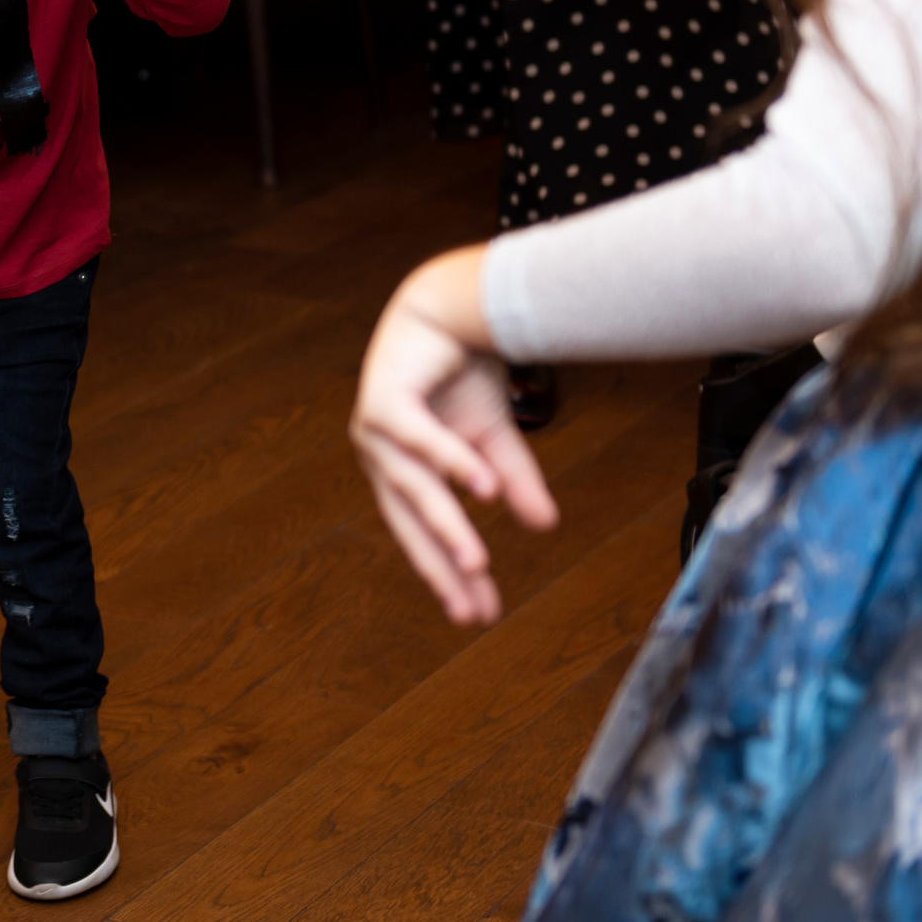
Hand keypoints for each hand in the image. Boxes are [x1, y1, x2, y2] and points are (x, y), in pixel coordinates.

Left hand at [350, 247, 558, 625]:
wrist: (448, 306)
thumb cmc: (459, 373)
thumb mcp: (493, 436)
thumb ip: (512, 479)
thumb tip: (545, 526)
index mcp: (401, 471)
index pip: (423, 532)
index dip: (449, 572)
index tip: (479, 614)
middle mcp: (381, 457)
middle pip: (411, 522)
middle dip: (442, 566)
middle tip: (472, 610)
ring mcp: (376, 430)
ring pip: (412, 489)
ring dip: (447, 526)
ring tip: (478, 564)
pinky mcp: (383, 399)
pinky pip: (417, 438)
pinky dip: (450, 462)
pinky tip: (482, 490)